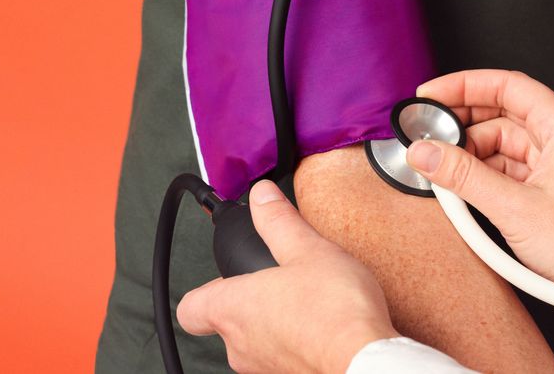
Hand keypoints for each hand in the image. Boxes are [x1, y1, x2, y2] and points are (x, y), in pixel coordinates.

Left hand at [176, 181, 397, 373]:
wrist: (363, 360)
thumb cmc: (333, 311)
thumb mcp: (306, 248)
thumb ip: (277, 220)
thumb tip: (262, 197)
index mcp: (233, 308)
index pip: (190, 307)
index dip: (203, 289)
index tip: (221, 275)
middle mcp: (240, 346)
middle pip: (224, 323)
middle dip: (247, 301)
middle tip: (272, 281)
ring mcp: (264, 369)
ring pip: (253, 343)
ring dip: (271, 322)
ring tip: (302, 300)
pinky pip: (281, 357)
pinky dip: (294, 341)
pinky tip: (320, 324)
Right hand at [407, 70, 553, 297]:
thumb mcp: (514, 209)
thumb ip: (462, 176)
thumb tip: (423, 152)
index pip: (506, 85)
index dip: (463, 85)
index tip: (430, 95)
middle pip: (500, 111)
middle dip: (461, 122)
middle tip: (425, 133)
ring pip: (501, 141)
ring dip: (469, 153)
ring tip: (440, 170)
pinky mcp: (551, 183)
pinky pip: (508, 166)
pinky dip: (482, 173)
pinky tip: (460, 187)